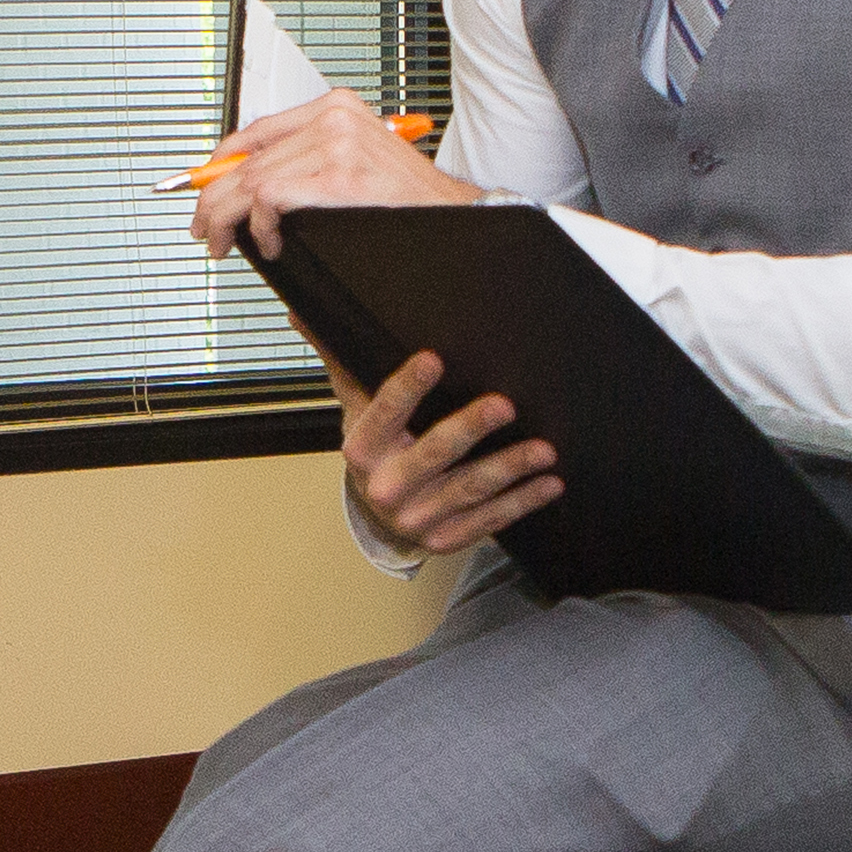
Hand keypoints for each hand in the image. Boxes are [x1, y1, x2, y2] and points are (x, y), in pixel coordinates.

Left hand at [188, 89, 473, 261]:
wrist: (455, 216)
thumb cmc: (406, 201)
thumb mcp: (356, 164)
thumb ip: (307, 163)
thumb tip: (250, 185)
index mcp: (336, 108)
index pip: (256, 131)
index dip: (219, 163)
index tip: (203, 189)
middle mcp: (333, 118)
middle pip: (247, 159)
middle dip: (214, 199)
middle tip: (204, 228)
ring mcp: (337, 143)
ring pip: (252, 181)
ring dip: (229, 220)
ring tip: (225, 242)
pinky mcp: (339, 176)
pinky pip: (271, 199)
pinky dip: (260, 227)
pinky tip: (269, 243)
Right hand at [336, 351, 557, 557]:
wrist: (377, 518)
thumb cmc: (376, 450)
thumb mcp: (355, 409)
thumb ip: (341, 363)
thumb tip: (303, 313)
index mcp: (363, 449)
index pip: (384, 412)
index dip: (407, 387)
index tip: (432, 359)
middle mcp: (388, 487)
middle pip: (433, 453)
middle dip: (470, 429)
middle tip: (503, 405)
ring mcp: (418, 517)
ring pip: (469, 489)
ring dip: (509, 468)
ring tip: (543, 449)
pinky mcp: (447, 538)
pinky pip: (489, 520)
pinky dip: (522, 502)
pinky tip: (549, 483)